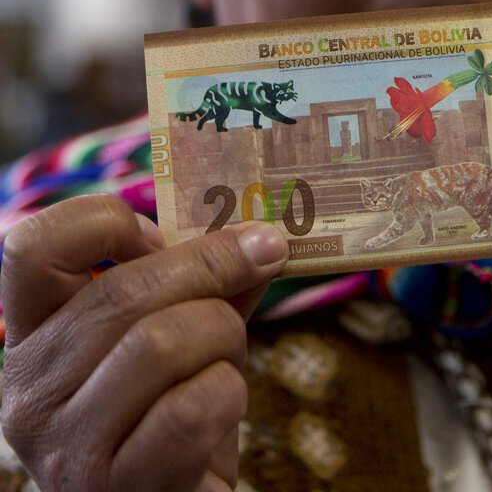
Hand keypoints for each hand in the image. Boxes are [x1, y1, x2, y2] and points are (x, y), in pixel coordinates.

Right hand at [0, 194, 286, 490]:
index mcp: (35, 337)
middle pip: (120, 291)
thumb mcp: (181, 334)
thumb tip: (259, 236)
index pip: (32, 248)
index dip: (105, 222)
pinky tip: (222, 408)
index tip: (162, 232)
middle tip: (263, 253)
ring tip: (228, 356)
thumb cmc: (173, 412)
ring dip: (224, 334)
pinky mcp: (121, 490)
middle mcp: (32, 392)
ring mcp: (68, 449)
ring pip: (161, 342)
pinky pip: (193, 407)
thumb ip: (208, 282)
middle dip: (212, 264)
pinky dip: (229, 393)